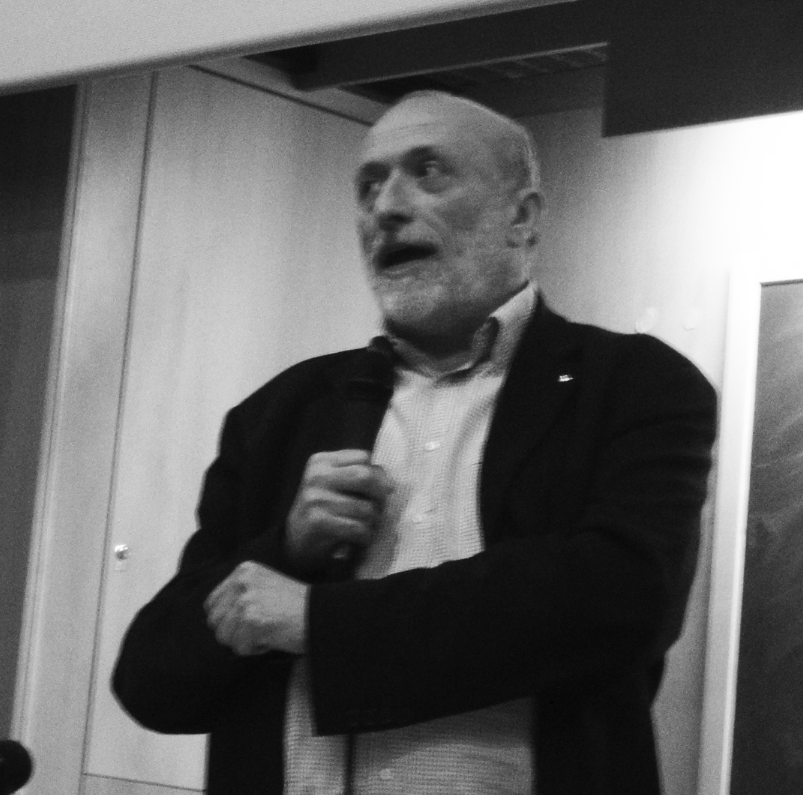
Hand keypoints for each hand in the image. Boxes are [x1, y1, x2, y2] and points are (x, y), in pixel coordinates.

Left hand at [204, 561, 307, 655]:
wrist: (321, 614)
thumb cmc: (296, 606)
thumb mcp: (264, 586)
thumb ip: (239, 594)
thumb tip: (214, 618)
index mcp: (244, 570)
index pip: (211, 604)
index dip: (226, 619)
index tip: (249, 620)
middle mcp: (242, 581)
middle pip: (214, 621)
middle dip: (234, 632)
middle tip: (260, 627)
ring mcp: (246, 600)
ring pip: (224, 637)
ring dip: (245, 641)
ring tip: (268, 630)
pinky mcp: (252, 620)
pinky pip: (239, 648)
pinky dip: (255, 649)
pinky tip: (273, 636)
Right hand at [285, 449, 391, 570]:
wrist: (296, 541)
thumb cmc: (324, 509)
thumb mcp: (335, 483)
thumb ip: (358, 475)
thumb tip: (390, 484)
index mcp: (321, 461)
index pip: (364, 457)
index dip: (378, 474)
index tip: (378, 490)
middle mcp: (317, 476)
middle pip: (366, 476)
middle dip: (380, 495)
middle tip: (379, 508)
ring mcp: (316, 498)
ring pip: (367, 507)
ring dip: (373, 521)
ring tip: (364, 525)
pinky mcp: (318, 522)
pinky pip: (359, 528)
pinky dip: (365, 536)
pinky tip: (357, 538)